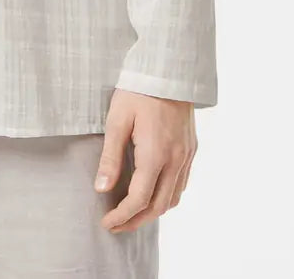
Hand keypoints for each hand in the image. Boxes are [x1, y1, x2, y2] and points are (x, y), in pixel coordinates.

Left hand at [94, 88, 197, 232]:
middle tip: (116, 225)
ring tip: (131, 213)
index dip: (121, 216)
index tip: (106, 223)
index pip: (139, 200)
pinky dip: (167, 196)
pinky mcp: (191, 149)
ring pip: (173, 198)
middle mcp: (175, 160)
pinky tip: (153, 192)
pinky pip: (181, 183)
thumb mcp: (117, 120)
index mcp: (156, 155)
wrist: (169, 68)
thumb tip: (101, 189)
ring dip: (153, 211)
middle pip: (158, 206)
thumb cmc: (138, 90)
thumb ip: (111, 157)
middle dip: (136, 221)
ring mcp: (187, 155)